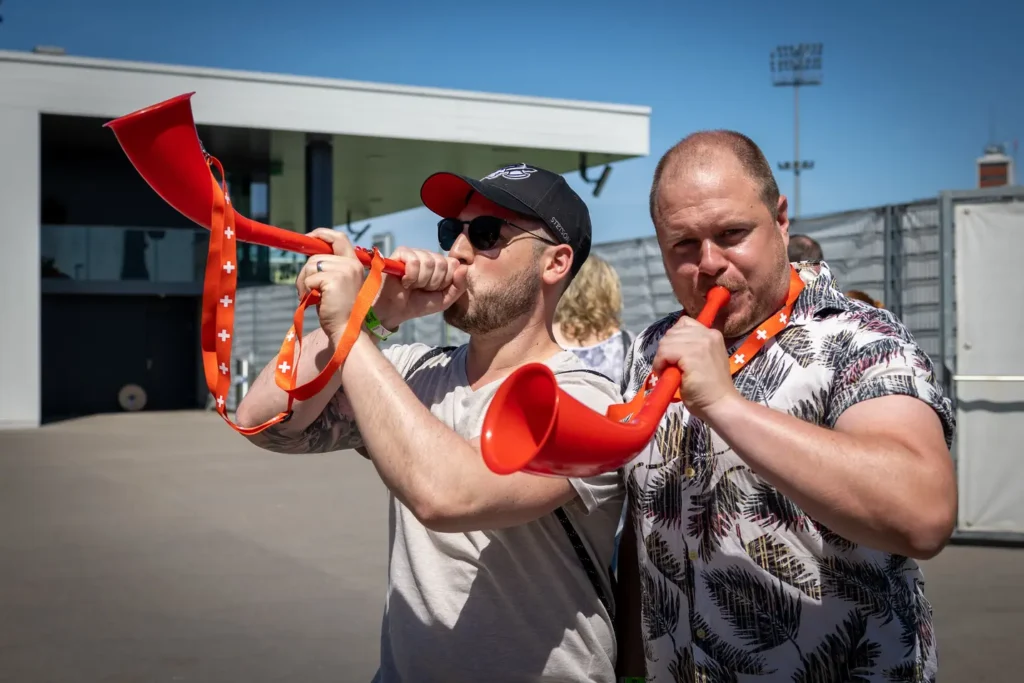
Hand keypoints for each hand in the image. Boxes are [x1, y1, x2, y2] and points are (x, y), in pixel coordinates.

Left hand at [297, 229, 367, 346]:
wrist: (346, 330)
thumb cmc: (339, 312)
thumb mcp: (338, 285)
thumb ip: (330, 269)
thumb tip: (310, 258)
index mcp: (354, 264)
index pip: (339, 238)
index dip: (322, 234)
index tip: (308, 237)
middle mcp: (351, 264)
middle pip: (317, 255)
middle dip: (305, 271)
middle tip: (306, 289)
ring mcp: (343, 271)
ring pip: (310, 266)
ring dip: (303, 282)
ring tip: (311, 297)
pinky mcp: (333, 280)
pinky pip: (308, 279)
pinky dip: (305, 290)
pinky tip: (314, 301)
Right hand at [373, 246, 467, 328]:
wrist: (396, 311)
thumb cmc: (418, 304)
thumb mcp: (445, 299)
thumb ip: (459, 286)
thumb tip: (464, 267)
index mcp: (440, 265)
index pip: (454, 264)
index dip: (446, 281)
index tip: (435, 290)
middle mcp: (428, 256)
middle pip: (442, 263)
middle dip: (433, 282)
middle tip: (422, 288)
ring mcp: (415, 253)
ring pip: (429, 262)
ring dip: (421, 281)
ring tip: (412, 286)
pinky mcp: (400, 253)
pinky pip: (414, 261)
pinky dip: (411, 276)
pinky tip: (405, 281)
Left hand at [652, 316, 738, 420]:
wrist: (720, 404)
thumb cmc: (710, 388)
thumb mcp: (702, 360)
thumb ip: (691, 348)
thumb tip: (670, 344)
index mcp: (712, 334)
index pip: (684, 323)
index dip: (674, 338)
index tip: (674, 355)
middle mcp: (707, 334)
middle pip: (673, 331)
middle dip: (666, 349)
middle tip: (668, 366)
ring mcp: (700, 343)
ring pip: (666, 341)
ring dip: (661, 357)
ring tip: (667, 372)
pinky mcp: (691, 354)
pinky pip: (665, 352)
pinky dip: (660, 363)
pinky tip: (665, 374)